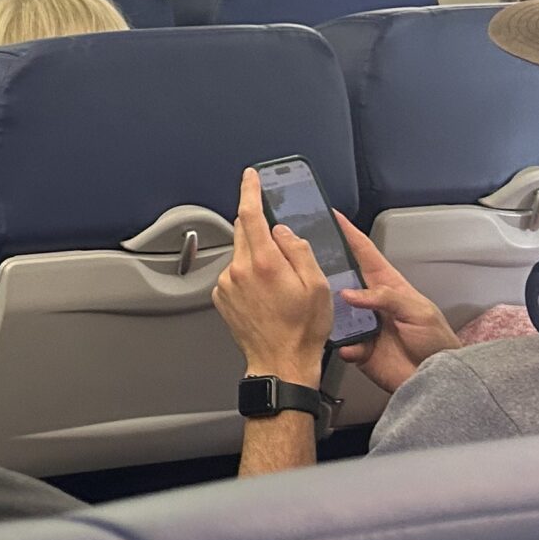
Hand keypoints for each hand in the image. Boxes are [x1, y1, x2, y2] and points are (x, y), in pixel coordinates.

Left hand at [213, 168, 329, 386]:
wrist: (280, 362)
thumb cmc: (303, 330)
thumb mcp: (317, 286)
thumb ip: (298, 250)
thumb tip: (282, 230)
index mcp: (264, 263)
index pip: (250, 214)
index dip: (250, 191)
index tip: (250, 177)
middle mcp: (239, 270)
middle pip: (244, 231)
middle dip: (260, 227)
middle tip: (280, 243)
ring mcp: (227, 284)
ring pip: (240, 254)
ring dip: (257, 256)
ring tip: (280, 283)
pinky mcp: (221, 297)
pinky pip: (235, 273)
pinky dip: (249, 274)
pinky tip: (267, 294)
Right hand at [333, 214, 461, 392]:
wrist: (434, 379)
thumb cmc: (436, 341)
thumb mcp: (418, 311)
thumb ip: (386, 298)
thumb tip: (349, 294)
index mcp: (386, 285)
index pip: (365, 253)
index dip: (349, 233)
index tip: (331, 215)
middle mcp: (368, 301)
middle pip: (340, 277)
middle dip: (322, 267)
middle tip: (301, 257)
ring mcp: (360, 323)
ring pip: (331, 309)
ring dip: (325, 309)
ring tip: (316, 307)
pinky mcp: (355, 347)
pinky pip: (338, 341)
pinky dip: (341, 344)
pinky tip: (351, 347)